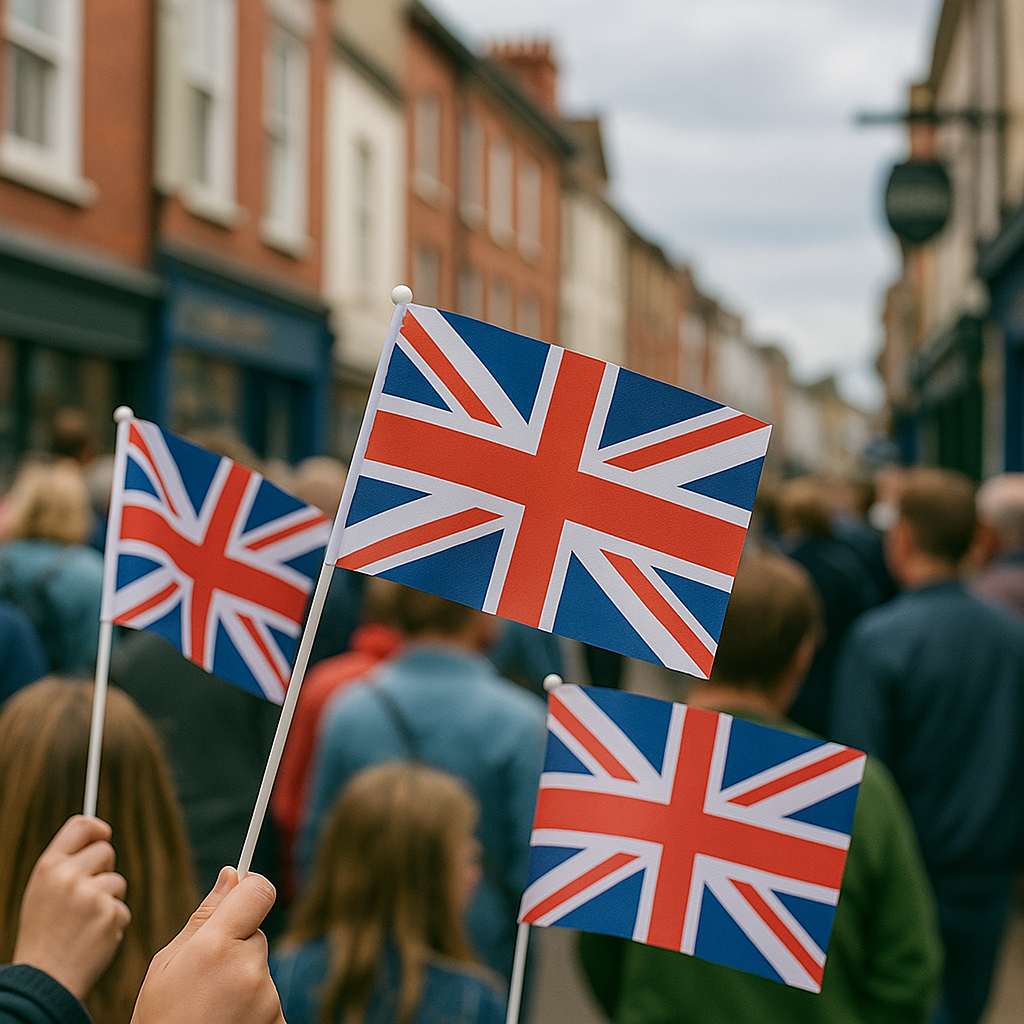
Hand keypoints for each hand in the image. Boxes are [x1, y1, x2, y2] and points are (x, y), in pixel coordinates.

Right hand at [13, 815, 130, 999]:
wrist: (44, 979)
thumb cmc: (43, 934)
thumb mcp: (42, 891)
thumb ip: (66, 865)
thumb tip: (101, 839)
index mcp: (48, 867)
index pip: (81, 825)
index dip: (97, 827)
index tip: (104, 834)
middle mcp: (69, 876)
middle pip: (106, 851)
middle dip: (102, 870)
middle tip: (84, 897)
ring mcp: (92, 895)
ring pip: (117, 881)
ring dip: (108, 900)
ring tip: (83, 923)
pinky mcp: (111, 914)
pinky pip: (122, 907)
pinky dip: (112, 922)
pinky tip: (92, 937)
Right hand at [131, 867, 283, 1023]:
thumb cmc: (160, 1019)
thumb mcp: (166, 966)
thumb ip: (203, 918)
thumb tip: (231, 874)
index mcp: (216, 947)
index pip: (259, 891)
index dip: (250, 889)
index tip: (240, 895)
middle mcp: (248, 968)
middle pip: (256, 935)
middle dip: (236, 948)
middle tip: (204, 980)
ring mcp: (267, 999)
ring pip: (259, 969)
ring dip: (242, 981)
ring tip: (210, 1009)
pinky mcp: (278, 1022)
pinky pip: (268, 998)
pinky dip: (252, 1007)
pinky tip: (225, 1022)